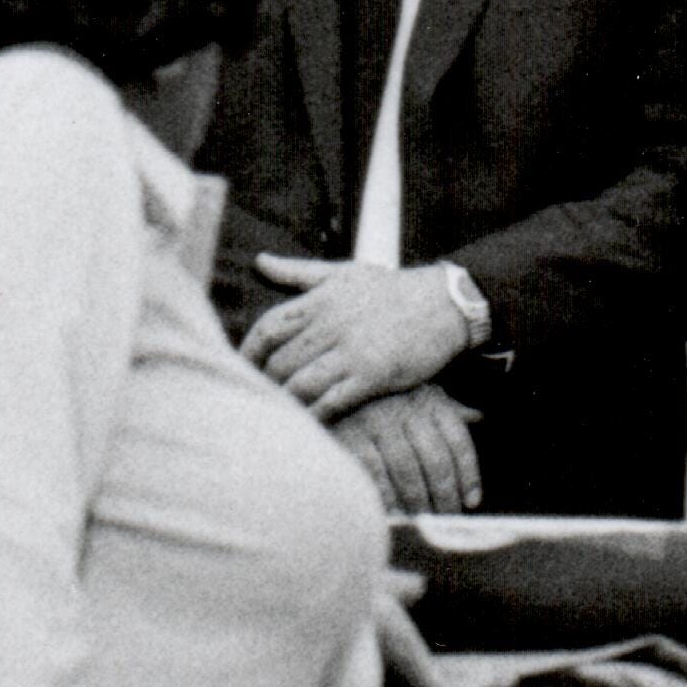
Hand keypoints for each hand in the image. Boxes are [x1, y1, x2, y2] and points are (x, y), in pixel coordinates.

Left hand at [244, 253, 479, 412]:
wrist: (445, 304)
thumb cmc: (392, 289)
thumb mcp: (344, 272)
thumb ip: (299, 273)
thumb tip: (260, 262)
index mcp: (320, 300)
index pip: (269, 328)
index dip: (249, 352)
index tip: (241, 368)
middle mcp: (331, 324)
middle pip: (280, 361)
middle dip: (265, 383)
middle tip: (256, 399)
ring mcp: (351, 351)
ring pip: (300, 383)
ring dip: (286, 402)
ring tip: (278, 414)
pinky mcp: (373, 375)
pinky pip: (332, 401)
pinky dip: (315, 415)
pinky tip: (308, 424)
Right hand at [336, 384, 485, 514]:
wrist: (328, 382)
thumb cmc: (381, 393)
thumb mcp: (416, 388)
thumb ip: (445, 407)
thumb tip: (477, 415)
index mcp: (428, 399)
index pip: (457, 441)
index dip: (469, 475)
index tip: (472, 501)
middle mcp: (406, 409)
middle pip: (436, 461)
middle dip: (445, 495)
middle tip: (447, 518)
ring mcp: (377, 423)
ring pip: (407, 471)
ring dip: (419, 501)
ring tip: (424, 521)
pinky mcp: (350, 437)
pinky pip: (375, 475)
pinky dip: (387, 498)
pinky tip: (395, 514)